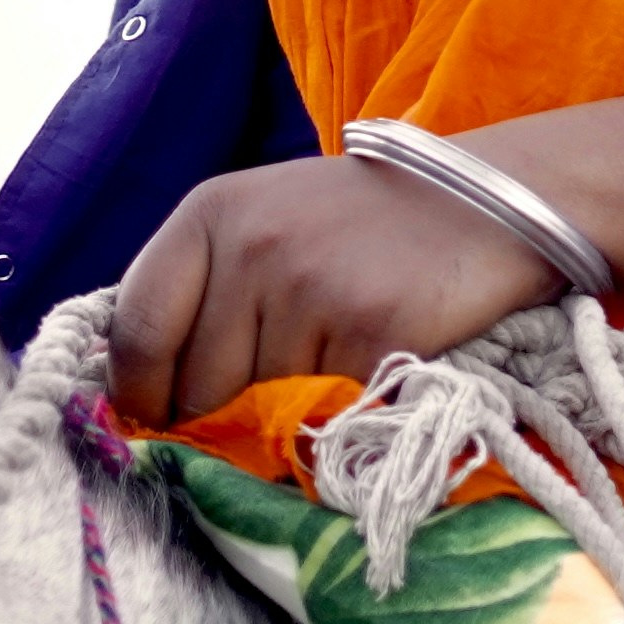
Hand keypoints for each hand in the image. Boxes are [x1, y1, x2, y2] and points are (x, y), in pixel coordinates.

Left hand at [107, 100, 623, 427]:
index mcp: (211, 212)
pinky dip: (339, 417)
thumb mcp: (265, 227)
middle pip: (194, 388)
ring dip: (284, 419)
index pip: (136, 328)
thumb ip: (205, 295)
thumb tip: (147, 403)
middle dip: (220, 418)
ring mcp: (310, 289)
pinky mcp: (370, 335)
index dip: (140, 392)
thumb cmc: (362, 226)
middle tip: (267, 402)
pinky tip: (367, 376)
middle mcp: (252, 245)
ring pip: (257, 412)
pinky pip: (323, 416)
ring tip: (328, 373)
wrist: (487, 203)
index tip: (161, 421)